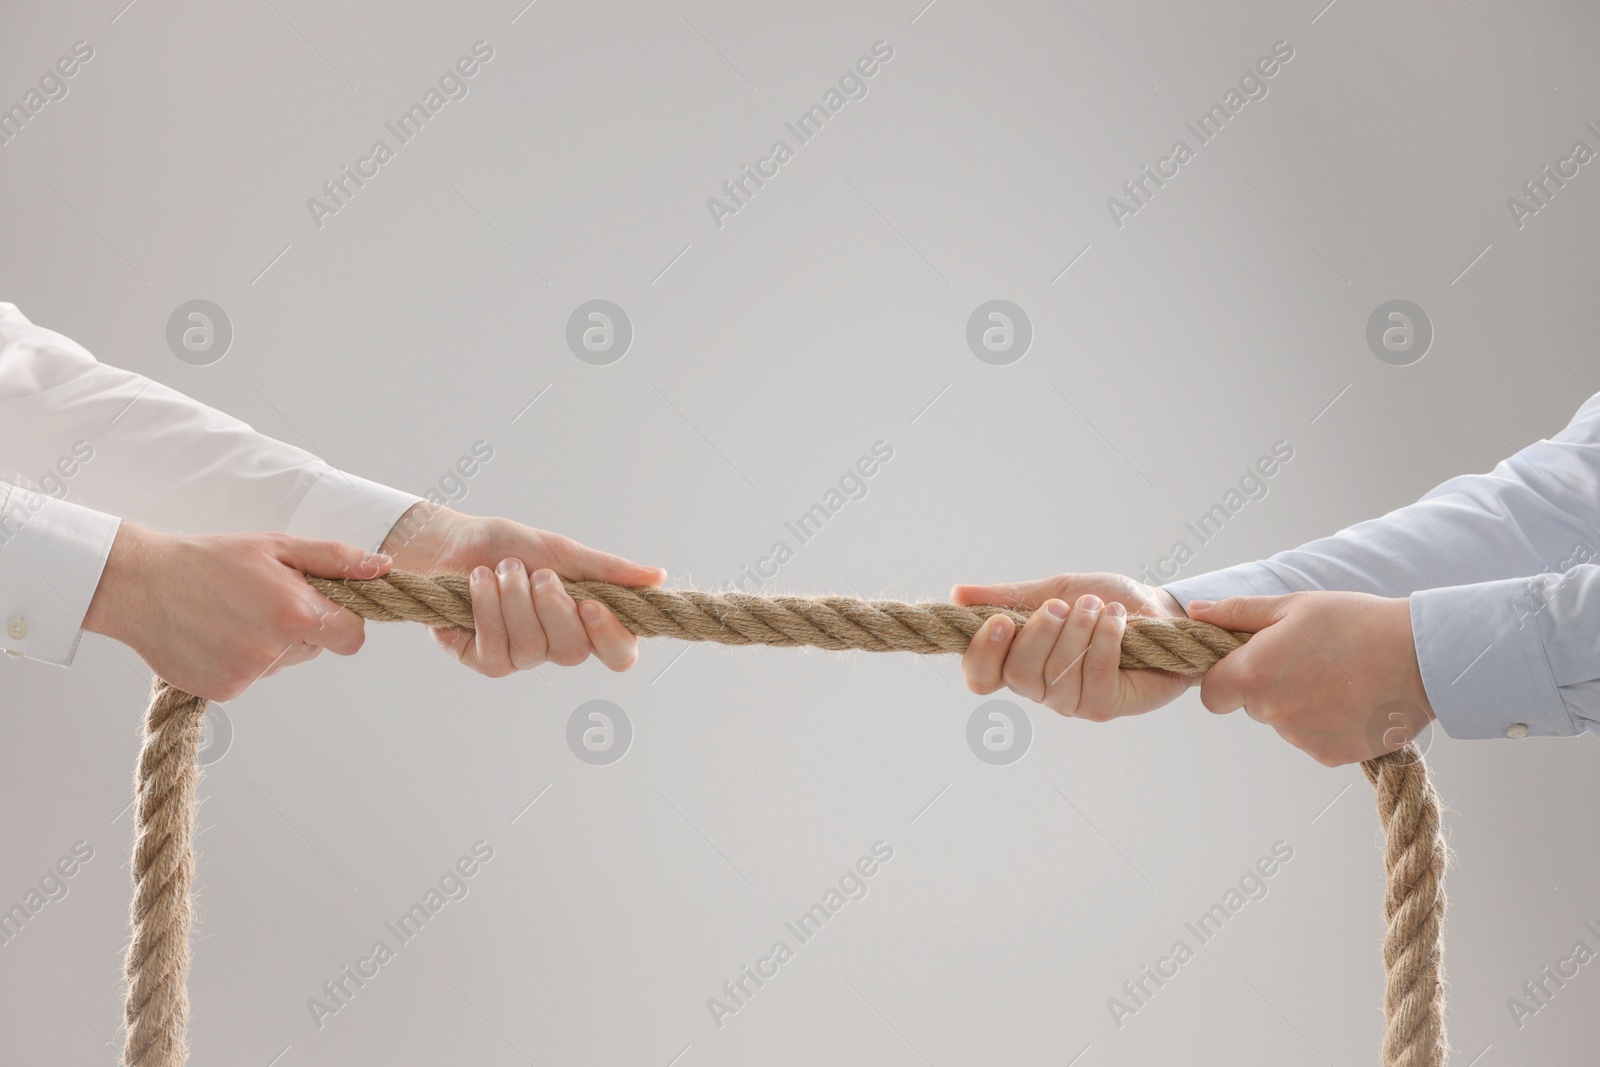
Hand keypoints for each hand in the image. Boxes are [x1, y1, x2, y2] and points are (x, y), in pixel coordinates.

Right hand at [84, 524, 389, 700]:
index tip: (323, 605)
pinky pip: (253, 676)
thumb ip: (336, 560)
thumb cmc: (212, 559)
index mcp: (296, 613)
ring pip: (285, 662)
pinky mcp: (224, 691)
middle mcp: (275, 651)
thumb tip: (383, 568)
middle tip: (263, 598)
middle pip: (318, 649)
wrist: (140, 584)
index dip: (344, 620)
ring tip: (234, 612)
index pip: (353, 637)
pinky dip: (242, 658)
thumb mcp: (277, 547)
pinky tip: (216, 632)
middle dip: (303, 626)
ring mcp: (248, 675)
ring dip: (272, 642)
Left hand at [380, 503, 665, 677]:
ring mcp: (522, 658)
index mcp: (587, 622)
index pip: (619, 654)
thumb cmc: (511, 546)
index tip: (592, 603)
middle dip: (552, 608)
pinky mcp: (486, 661)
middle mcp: (559, 646)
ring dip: (514, 600)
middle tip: (537, 573)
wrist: (454, 542)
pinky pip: (496, 651)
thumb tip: (658, 577)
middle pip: (574, 652)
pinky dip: (487, 610)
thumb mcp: (562, 552)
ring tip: (502, 569)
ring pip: (531, 649)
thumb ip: (607, 569)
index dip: (611, 638)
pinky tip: (478, 583)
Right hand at [951, 572, 1194, 719]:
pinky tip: (1117, 618)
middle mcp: (1040, 689)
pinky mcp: (1106, 706)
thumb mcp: (1053, 590)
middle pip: (1017, 674)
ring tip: (1098, 606)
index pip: (980, 677)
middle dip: (1039, 633)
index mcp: (1019, 661)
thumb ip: (1007, 596)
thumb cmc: (1104, 602)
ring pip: (1056, 675)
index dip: (982, 654)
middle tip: (1062, 606)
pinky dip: (1105, 640)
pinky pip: (1095, 677)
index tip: (1001, 620)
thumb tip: (957, 593)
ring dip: (1078, 631)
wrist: (1160, 611)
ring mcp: (1072, 702)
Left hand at [1186, 591, 1435, 765]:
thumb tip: (1195, 612)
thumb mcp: (1293, 606)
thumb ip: (1237, 613)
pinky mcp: (1331, 756)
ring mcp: (1302, 739)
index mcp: (1254, 675)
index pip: (1212, 694)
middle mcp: (1273, 713)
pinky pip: (1314, 740)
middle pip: (1252, 706)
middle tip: (1309, 661)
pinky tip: (1353, 699)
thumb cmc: (1355, 622)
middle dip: (1269, 687)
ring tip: (1338, 676)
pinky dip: (1327, 724)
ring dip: (1300, 705)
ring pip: (1285, 724)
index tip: (1251, 664)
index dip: (1227, 679)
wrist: (1423, 656)